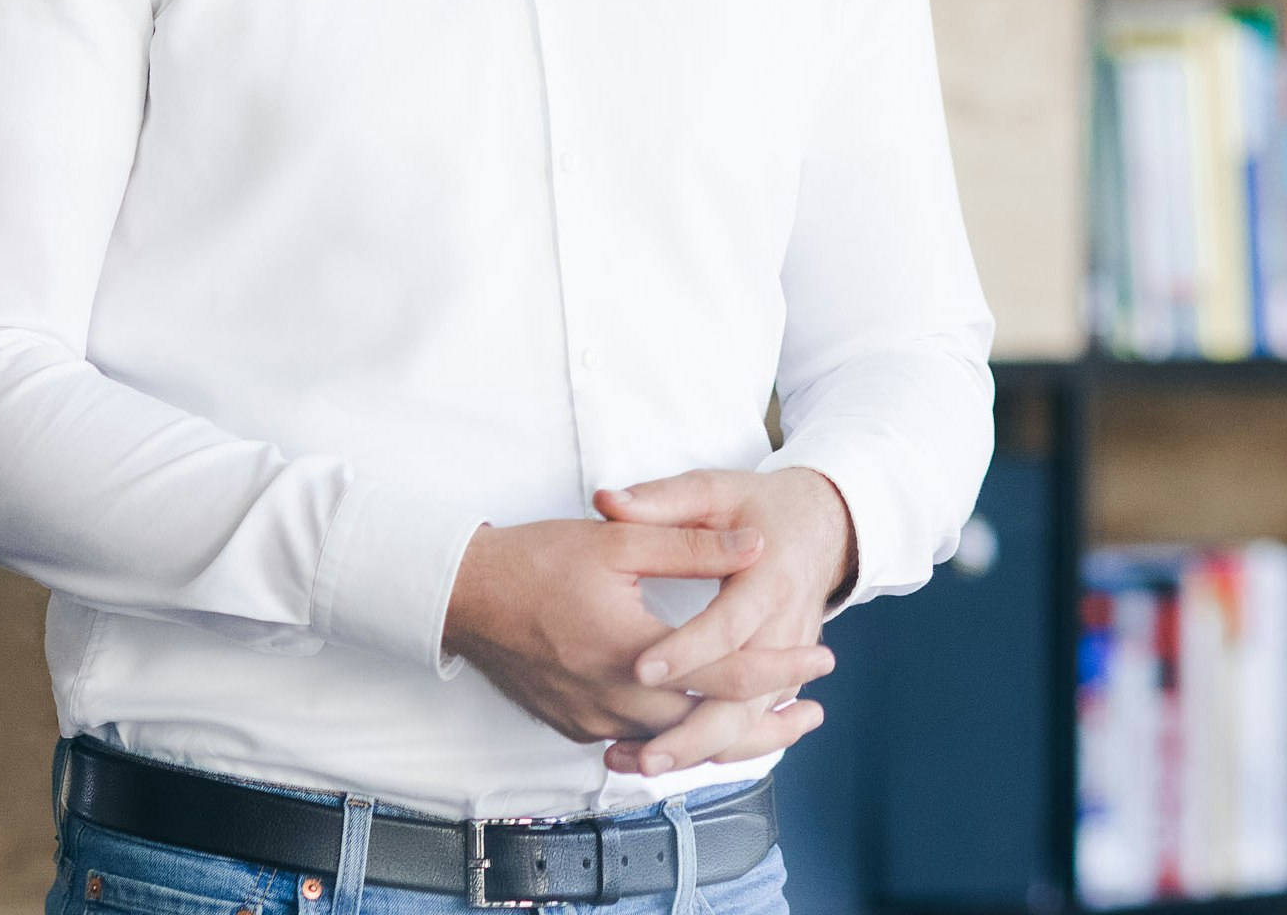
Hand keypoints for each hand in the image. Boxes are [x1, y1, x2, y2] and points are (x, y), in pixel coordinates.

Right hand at [439, 519, 833, 744]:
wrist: (464, 595)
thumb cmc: (538, 560)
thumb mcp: (620, 540)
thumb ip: (692, 545)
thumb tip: (755, 546)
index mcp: (630, 651)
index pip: (724, 672)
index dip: (781, 668)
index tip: (822, 661)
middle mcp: (612, 700)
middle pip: (709, 730)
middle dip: (767, 724)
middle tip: (812, 714)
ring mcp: (591, 720)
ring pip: (675, 746)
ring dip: (727, 739)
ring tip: (775, 728)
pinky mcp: (575, 725)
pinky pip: (640, 743)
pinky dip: (680, 739)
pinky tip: (705, 725)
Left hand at [589, 467, 857, 775]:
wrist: (822, 526)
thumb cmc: (759, 506)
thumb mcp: (713, 490)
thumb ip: (660, 501)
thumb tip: (607, 503)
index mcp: (768, 577)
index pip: (728, 624)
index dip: (686, 649)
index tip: (639, 668)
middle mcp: (784, 627)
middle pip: (744, 696)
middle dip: (694, 732)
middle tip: (642, 756)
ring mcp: (786, 659)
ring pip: (747, 721)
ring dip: (698, 751)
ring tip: (638, 766)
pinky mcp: (781, 678)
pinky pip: (749, 723)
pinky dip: (713, 748)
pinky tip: (664, 759)